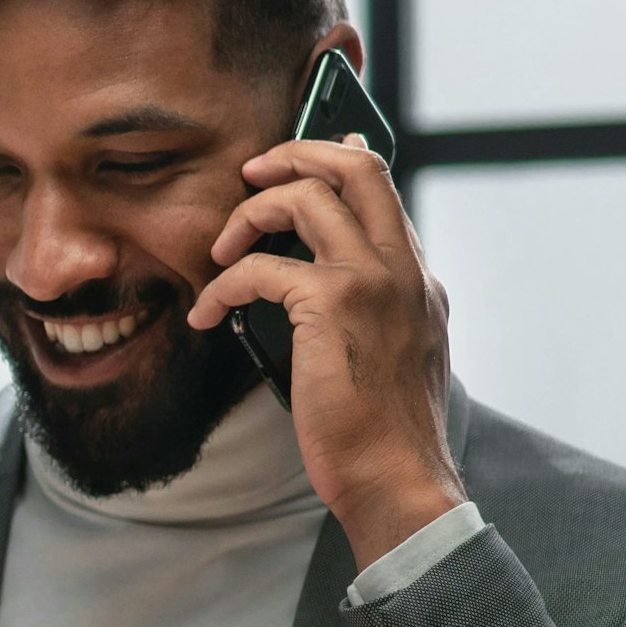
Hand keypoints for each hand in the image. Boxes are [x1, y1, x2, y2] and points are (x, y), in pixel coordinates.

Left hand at [189, 133, 466, 565]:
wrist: (397, 477)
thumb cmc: (384, 432)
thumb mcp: (395, 356)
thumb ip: (377, 311)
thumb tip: (325, 287)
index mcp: (418, 279)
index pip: (383, 193)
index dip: (344, 159)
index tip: (315, 149)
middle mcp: (403, 268)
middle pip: (355, 168)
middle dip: (296, 154)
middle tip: (252, 174)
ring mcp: (373, 280)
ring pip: (306, 197)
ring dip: (248, 215)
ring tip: (221, 252)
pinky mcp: (334, 304)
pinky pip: (260, 268)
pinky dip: (221, 286)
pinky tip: (207, 315)